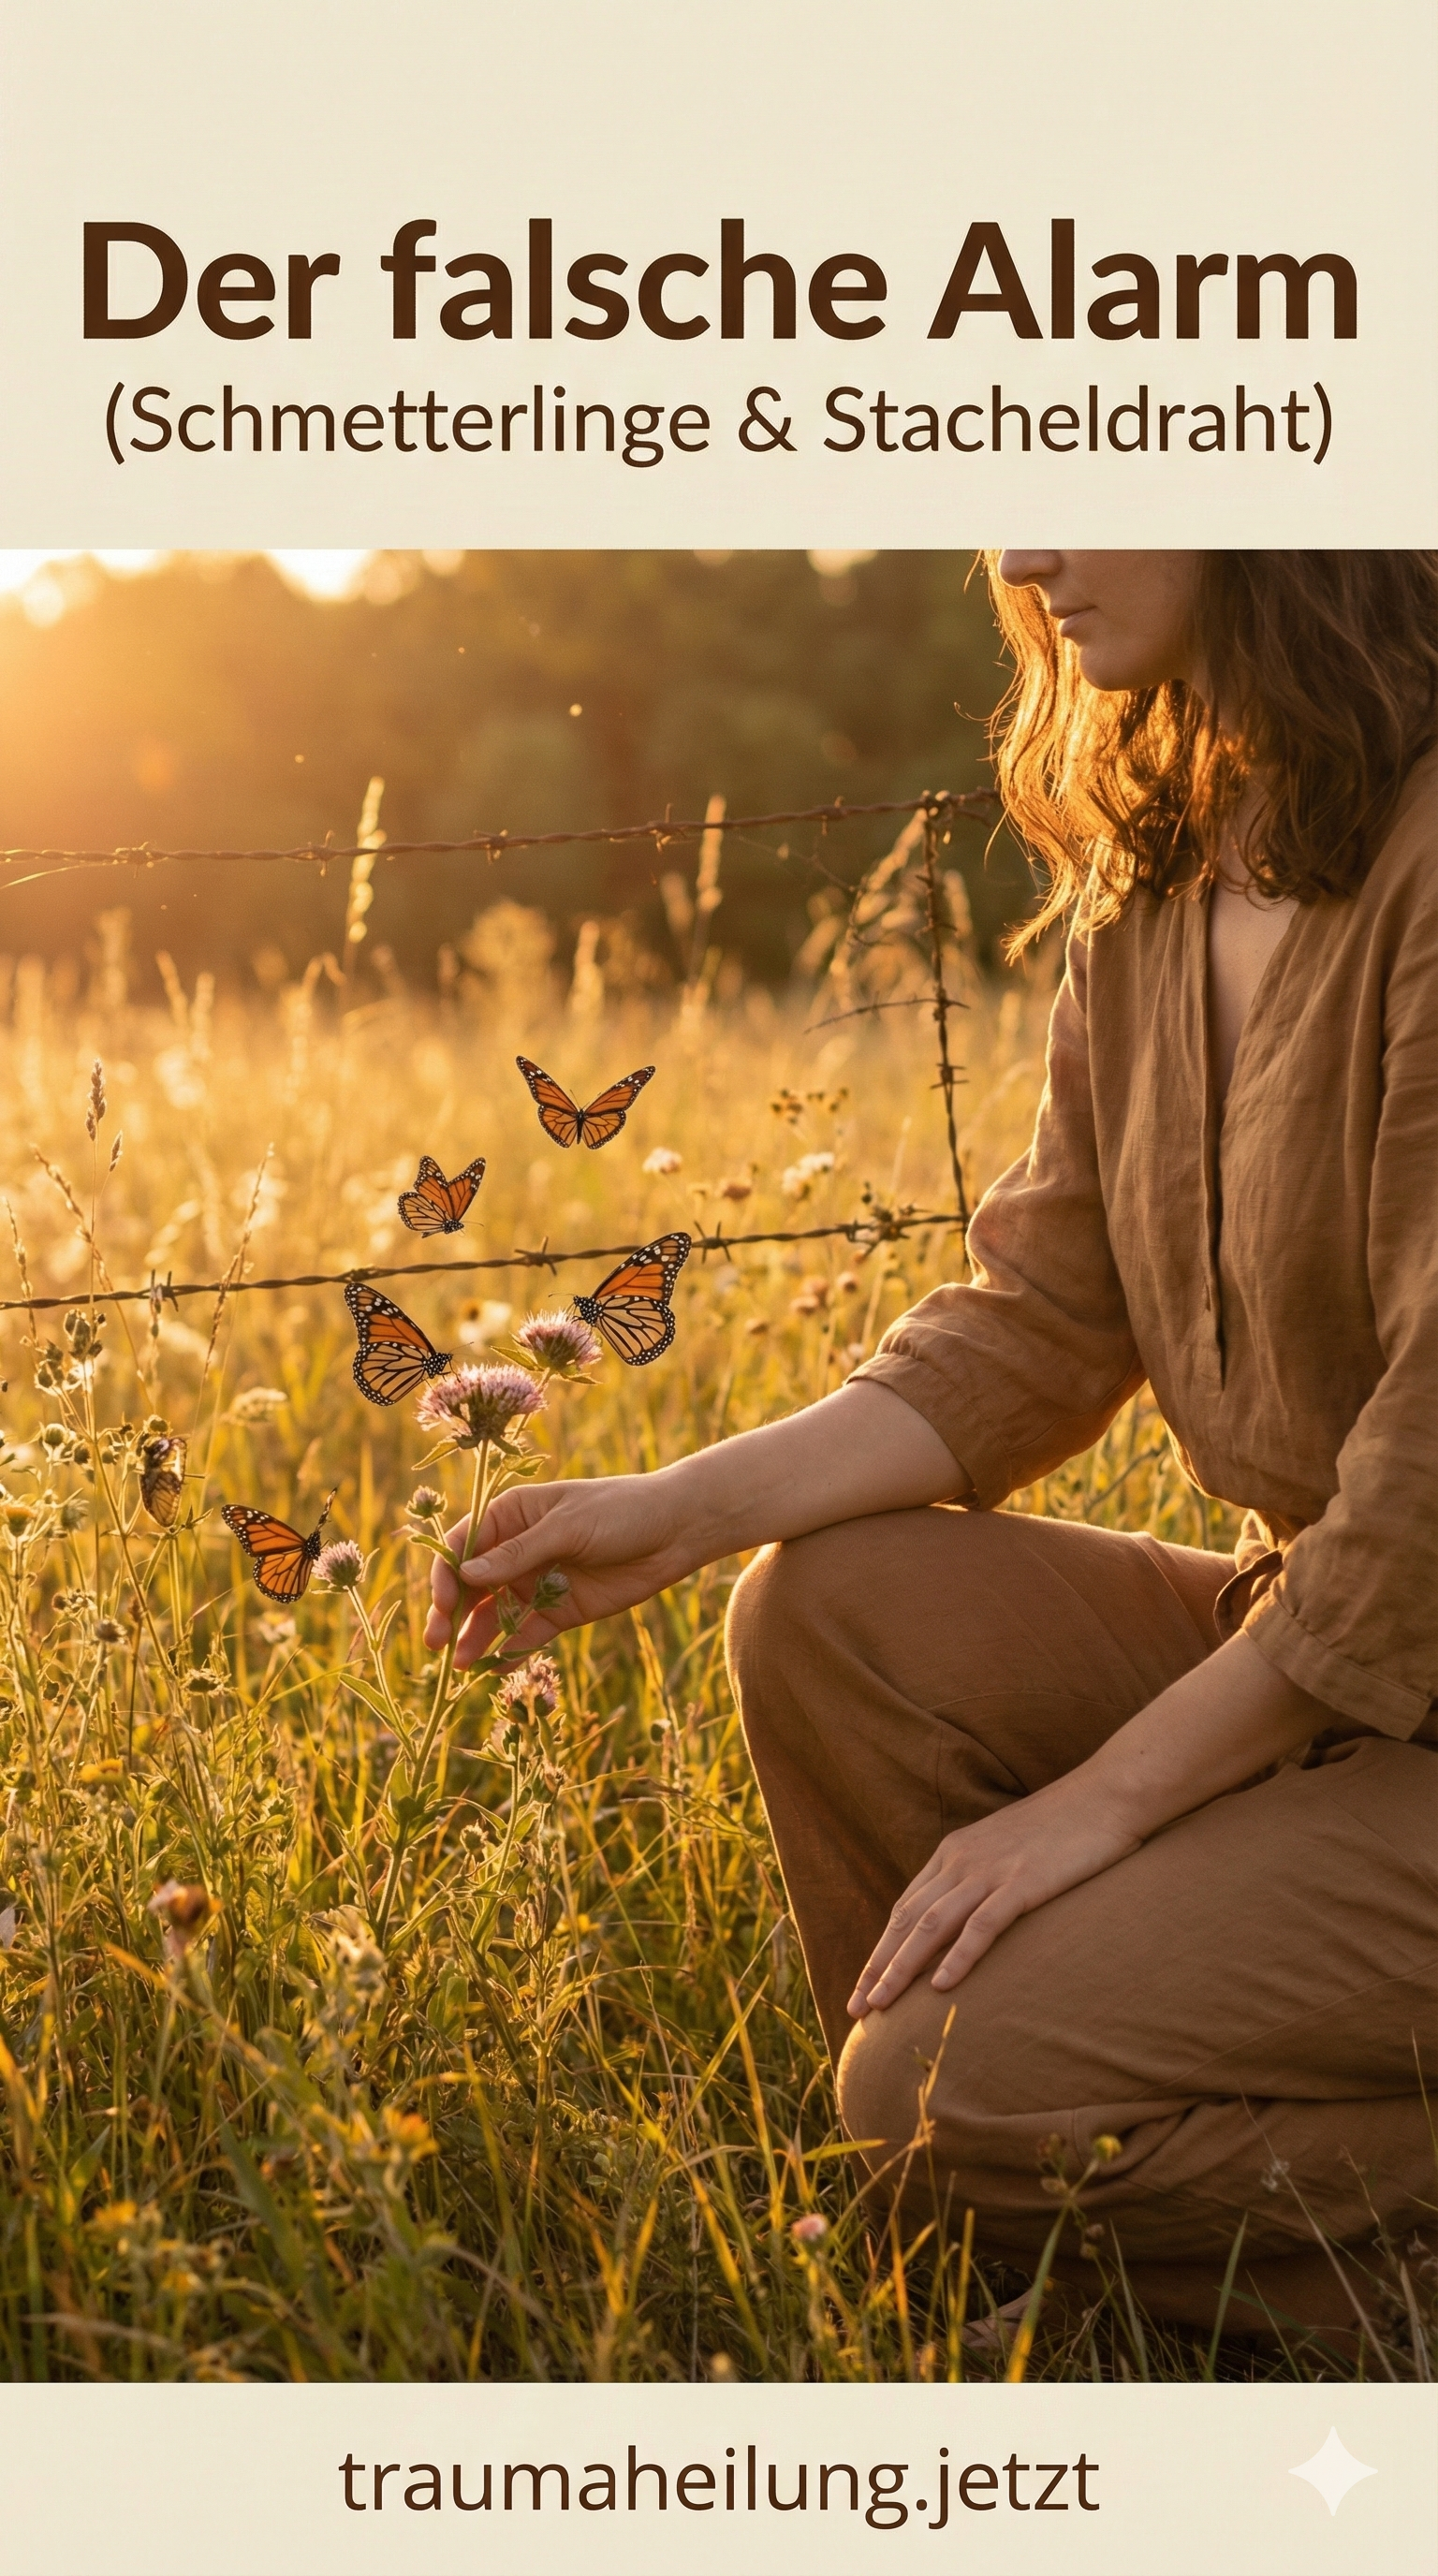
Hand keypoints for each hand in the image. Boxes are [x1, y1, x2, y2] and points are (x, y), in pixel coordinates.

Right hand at [424, 1472, 697, 1666]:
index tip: (444, 1601)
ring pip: (493, 1614)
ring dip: (475, 1637)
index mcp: (512, 1516)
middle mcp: (517, 1551)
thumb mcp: (568, 1526)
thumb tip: (466, 1574)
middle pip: (471, 1584)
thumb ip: (519, 1553)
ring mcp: (537, 1582)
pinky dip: (509, 1651)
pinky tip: (494, 1667)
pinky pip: (526, 1635)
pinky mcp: (560, 1611)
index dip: (447, 1573)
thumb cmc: (620, 1511)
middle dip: (451, 1612)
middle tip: (437, 1642)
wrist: (675, 1531)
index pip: (464, 1545)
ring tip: (461, 1665)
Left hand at [848, 1632, 1327, 2014]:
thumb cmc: (1065, 1825)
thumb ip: (983, 1875)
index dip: (881, 1948)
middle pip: (907, 1921)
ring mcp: (991, 1870)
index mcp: (955, 1851)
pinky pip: (982, 1925)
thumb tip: (968, 1915)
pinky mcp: (1023, 1881)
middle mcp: (962, 1860)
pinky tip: (942, 1987)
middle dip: (878, 1967)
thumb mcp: (1009, 1847)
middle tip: (856, 2008)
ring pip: (931, 1926)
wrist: (1108, 1794)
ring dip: (901, 1969)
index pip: (906, 1908)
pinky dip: (958, 1956)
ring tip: (880, 2006)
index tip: (864, 1985)